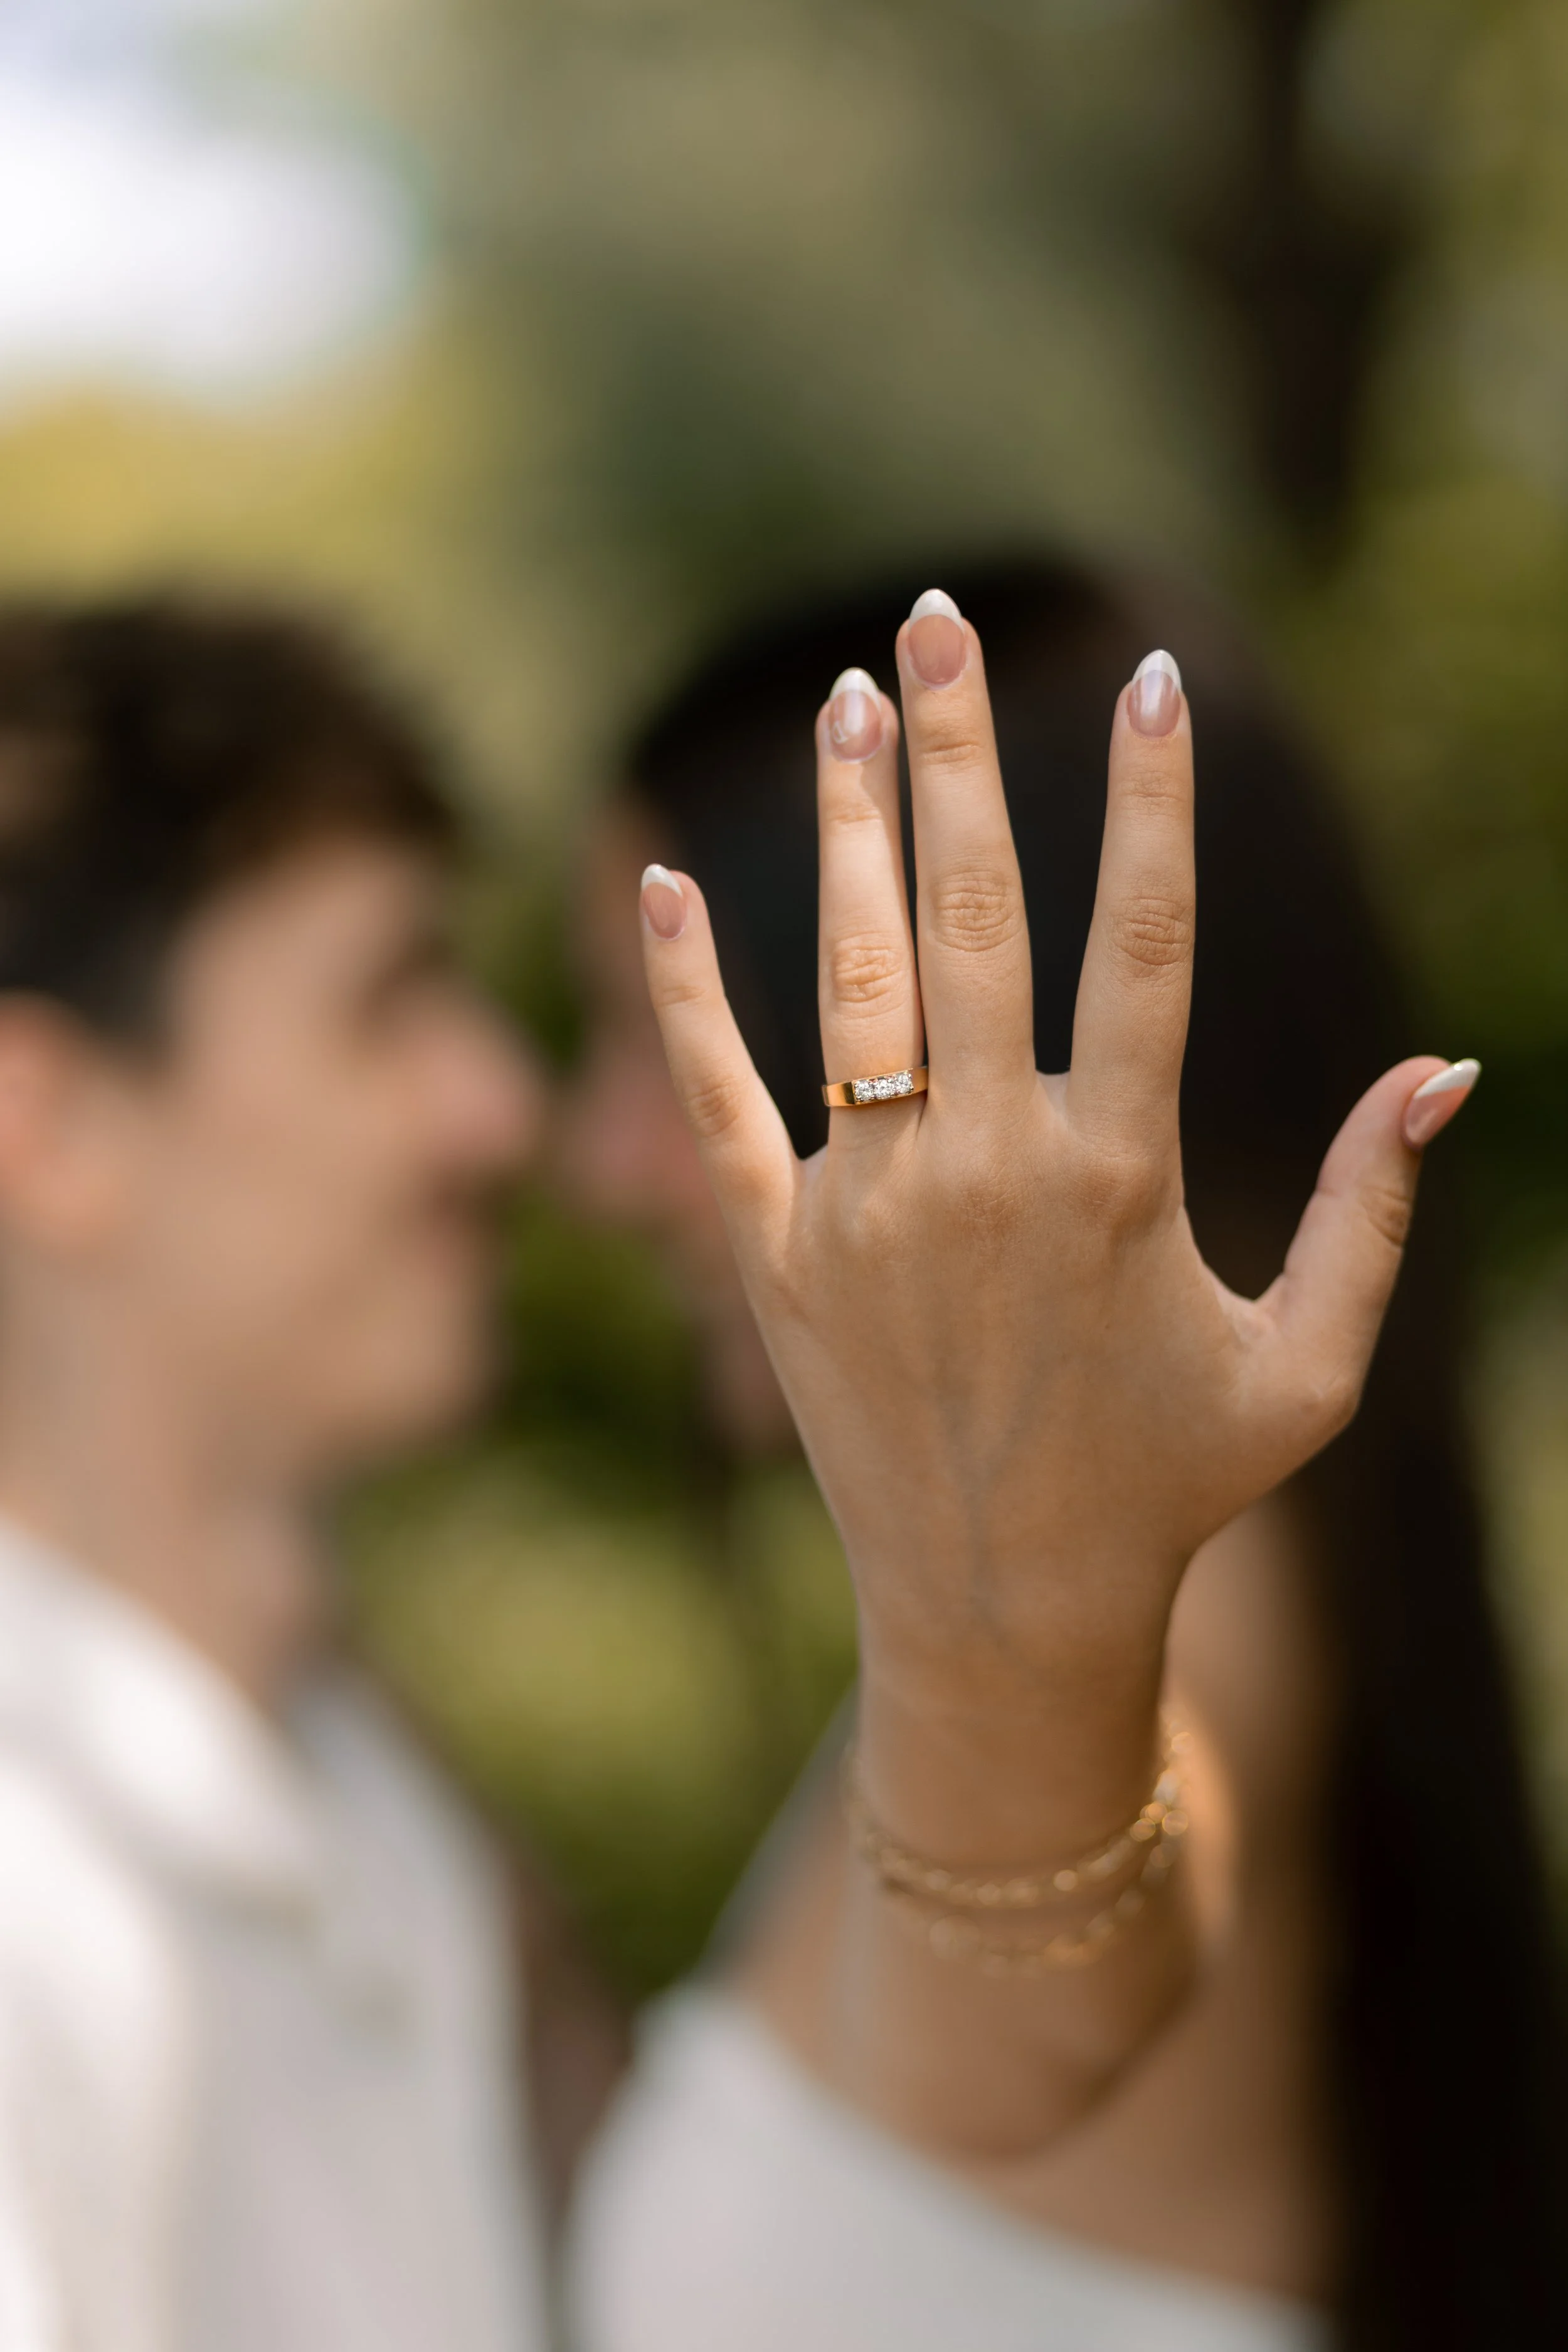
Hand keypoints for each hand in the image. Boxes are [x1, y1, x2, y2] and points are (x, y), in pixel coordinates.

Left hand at [638, 599, 1473, 1716]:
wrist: (1003, 1609)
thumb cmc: (1171, 1485)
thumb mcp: (1306, 1366)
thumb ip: (1374, 1212)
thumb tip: (1445, 1069)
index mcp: (1120, 1176)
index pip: (1148, 946)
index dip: (1152, 806)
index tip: (1149, 686)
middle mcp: (985, 1168)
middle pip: (977, 916)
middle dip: (961, 755)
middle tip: (937, 625)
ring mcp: (867, 1207)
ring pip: (850, 978)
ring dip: (844, 830)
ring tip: (839, 701)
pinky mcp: (773, 1255)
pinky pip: (718, 1096)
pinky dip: (684, 991)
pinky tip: (658, 883)